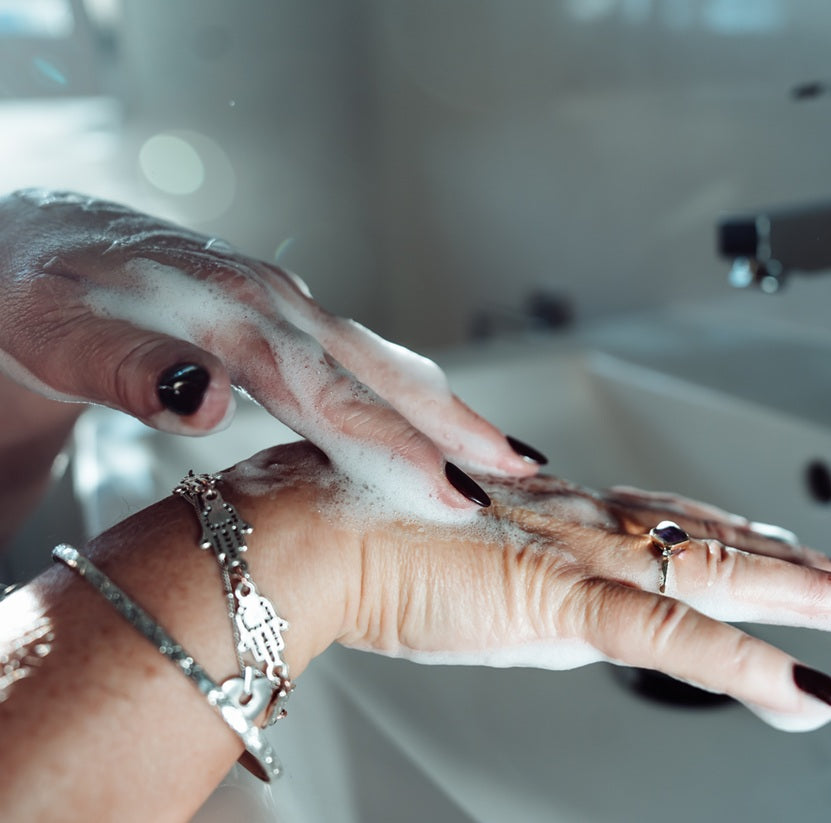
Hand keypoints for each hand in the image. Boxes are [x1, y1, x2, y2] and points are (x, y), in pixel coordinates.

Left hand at [0, 189, 543, 513]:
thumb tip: (207, 399)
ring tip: (502, 449)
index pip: (332, 394)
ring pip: (381, 360)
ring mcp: (284, 311)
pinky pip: (360, 357)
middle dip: (456, 424)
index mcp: (232, 319)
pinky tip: (426, 414)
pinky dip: (406, 390)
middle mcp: (275, 310)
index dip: (397, 446)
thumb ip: (134, 368)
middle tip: (525, 470)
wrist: (45, 247)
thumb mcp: (66, 336)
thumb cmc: (52, 297)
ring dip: (444, 406)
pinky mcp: (283, 318)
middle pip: (382, 371)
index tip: (455, 492)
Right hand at [235, 444, 830, 731]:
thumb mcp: (438, 555)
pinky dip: (735, 665)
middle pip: (703, 540)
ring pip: (709, 575)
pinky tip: (799, 690)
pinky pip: (663, 637)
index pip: (662, 522)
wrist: (306, 532)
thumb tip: (530, 591)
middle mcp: (573, 525)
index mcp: (547, 512)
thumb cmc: (353, 530)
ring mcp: (570, 558)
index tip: (771, 547)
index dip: (725, 537)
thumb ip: (496, 571)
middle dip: (782, 560)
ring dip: (794, 594)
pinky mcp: (551, 598)